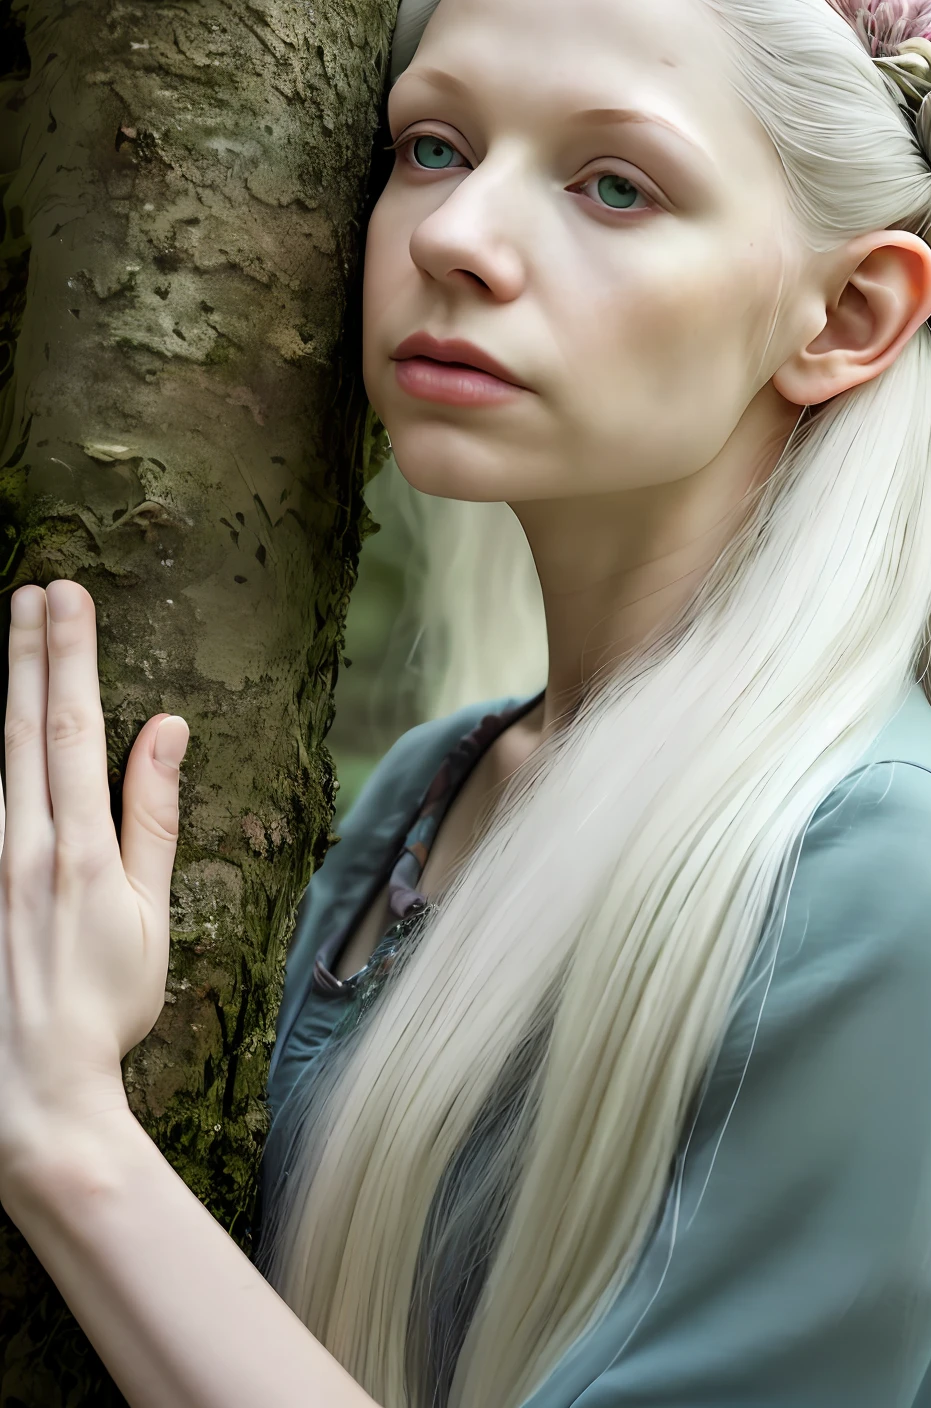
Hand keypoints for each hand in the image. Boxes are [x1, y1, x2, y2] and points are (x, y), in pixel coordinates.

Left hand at [0, 580, 187, 1178]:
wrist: (30, 1089)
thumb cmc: (105, 1005)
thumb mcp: (148, 915)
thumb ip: (152, 816)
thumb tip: (167, 731)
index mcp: (78, 848)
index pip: (72, 728)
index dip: (69, 658)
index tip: (68, 598)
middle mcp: (22, 846)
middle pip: (20, 728)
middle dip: (28, 652)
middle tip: (32, 588)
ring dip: (1, 688)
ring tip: (6, 631)